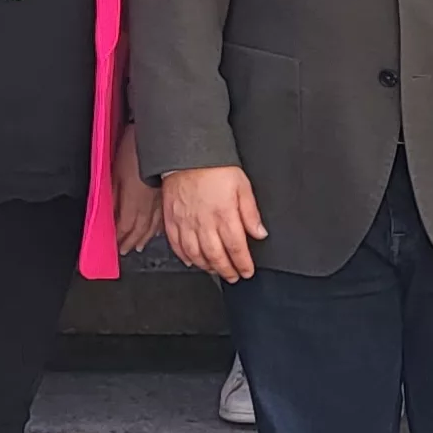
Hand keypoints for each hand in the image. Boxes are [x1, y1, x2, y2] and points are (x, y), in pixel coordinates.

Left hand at [112, 127, 160, 262]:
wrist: (158, 137)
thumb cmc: (134, 151)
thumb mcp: (114, 172)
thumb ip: (112, 197)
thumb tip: (108, 213)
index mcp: (132, 203)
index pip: (123, 228)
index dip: (117, 239)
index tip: (112, 246)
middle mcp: (148, 206)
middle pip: (138, 231)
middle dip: (129, 242)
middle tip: (123, 251)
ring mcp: (160, 202)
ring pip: (151, 227)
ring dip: (143, 238)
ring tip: (138, 246)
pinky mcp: (168, 195)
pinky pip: (163, 217)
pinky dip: (157, 227)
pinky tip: (155, 230)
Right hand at [160, 165, 264, 281]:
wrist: (186, 155)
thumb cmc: (214, 167)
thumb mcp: (242, 186)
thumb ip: (251, 212)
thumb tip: (259, 233)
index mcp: (224, 215)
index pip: (236, 248)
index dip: (243, 264)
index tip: (247, 271)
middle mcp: (205, 223)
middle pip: (216, 257)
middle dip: (227, 271)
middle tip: (233, 277)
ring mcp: (186, 224)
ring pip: (196, 255)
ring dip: (207, 267)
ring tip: (216, 270)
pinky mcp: (172, 220)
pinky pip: (177, 245)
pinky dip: (185, 257)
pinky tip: (192, 260)